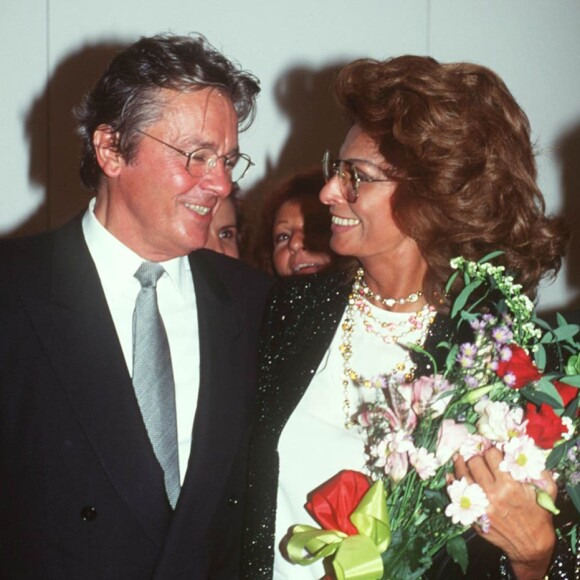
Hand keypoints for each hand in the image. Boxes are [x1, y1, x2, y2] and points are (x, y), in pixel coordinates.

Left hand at [454, 447, 556, 579]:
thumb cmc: (539, 514)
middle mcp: (493, 493)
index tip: (490, 447)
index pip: (492, 455)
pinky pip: (457, 494)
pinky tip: (452, 474)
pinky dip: (453, 482)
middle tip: (476, 452)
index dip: (491, 448)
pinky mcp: (473, 515)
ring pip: (463, 475)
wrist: (532, 545)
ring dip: (460, 463)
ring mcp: (480, 505)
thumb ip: (538, 468)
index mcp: (510, 485)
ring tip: (459, 457)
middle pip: (475, 462)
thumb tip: (524, 449)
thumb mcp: (547, 489)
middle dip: (476, 454)